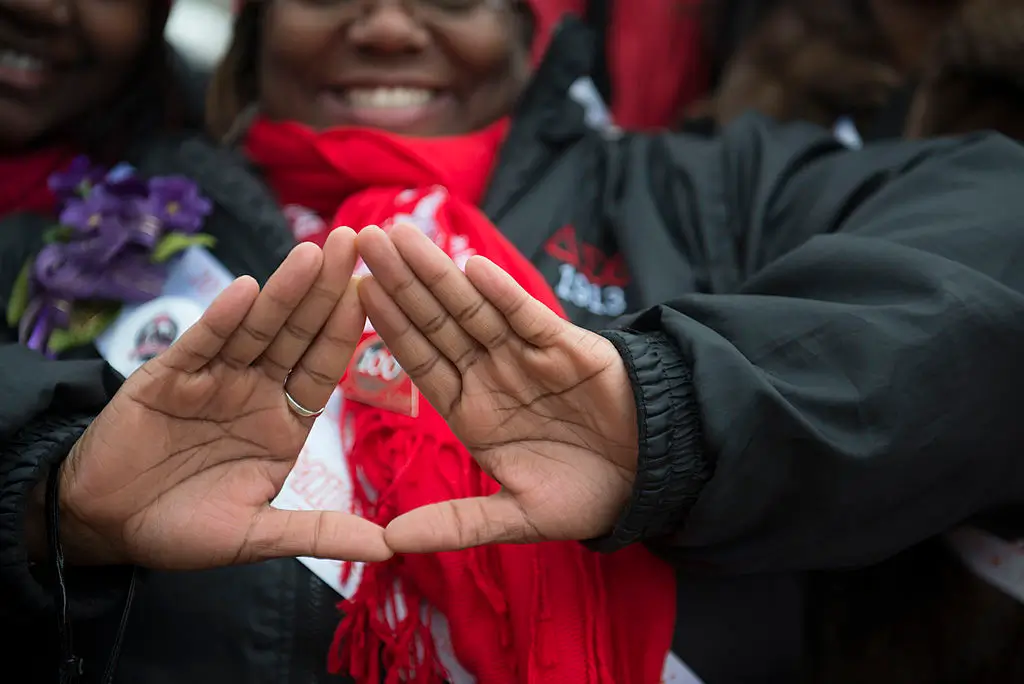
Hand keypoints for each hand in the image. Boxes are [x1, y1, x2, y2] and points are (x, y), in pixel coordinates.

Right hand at [56, 229, 390, 567]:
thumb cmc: (184, 527)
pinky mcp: (169, 375)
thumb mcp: (260, 535)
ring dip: (284, 290)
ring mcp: (215, 377)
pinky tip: (248, 289)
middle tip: (357, 240)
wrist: (106, 526)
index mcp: (285, 419)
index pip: (325, 367)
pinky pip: (201, 342)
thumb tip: (390, 548)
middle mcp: (256, 389)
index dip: (349, 331)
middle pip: (298, 333)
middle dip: (327, 289)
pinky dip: (223, 318)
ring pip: (256, 328)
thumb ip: (322, 533)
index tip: (380, 292)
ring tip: (314, 251)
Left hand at [355, 224, 638, 553]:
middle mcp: (491, 375)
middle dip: (402, 282)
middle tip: (364, 238)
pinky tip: (472, 267)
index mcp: (471, 411)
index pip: (421, 361)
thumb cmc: (584, 495)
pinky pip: (528, 317)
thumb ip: (455, 524)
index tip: (355, 292)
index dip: (389, 327)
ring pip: (473, 309)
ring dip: (438, 273)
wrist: (651, 478)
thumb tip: (388, 542)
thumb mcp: (515, 516)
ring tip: (401, 236)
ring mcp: (525, 357)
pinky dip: (503, 293)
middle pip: (437, 323)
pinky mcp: (565, 346)